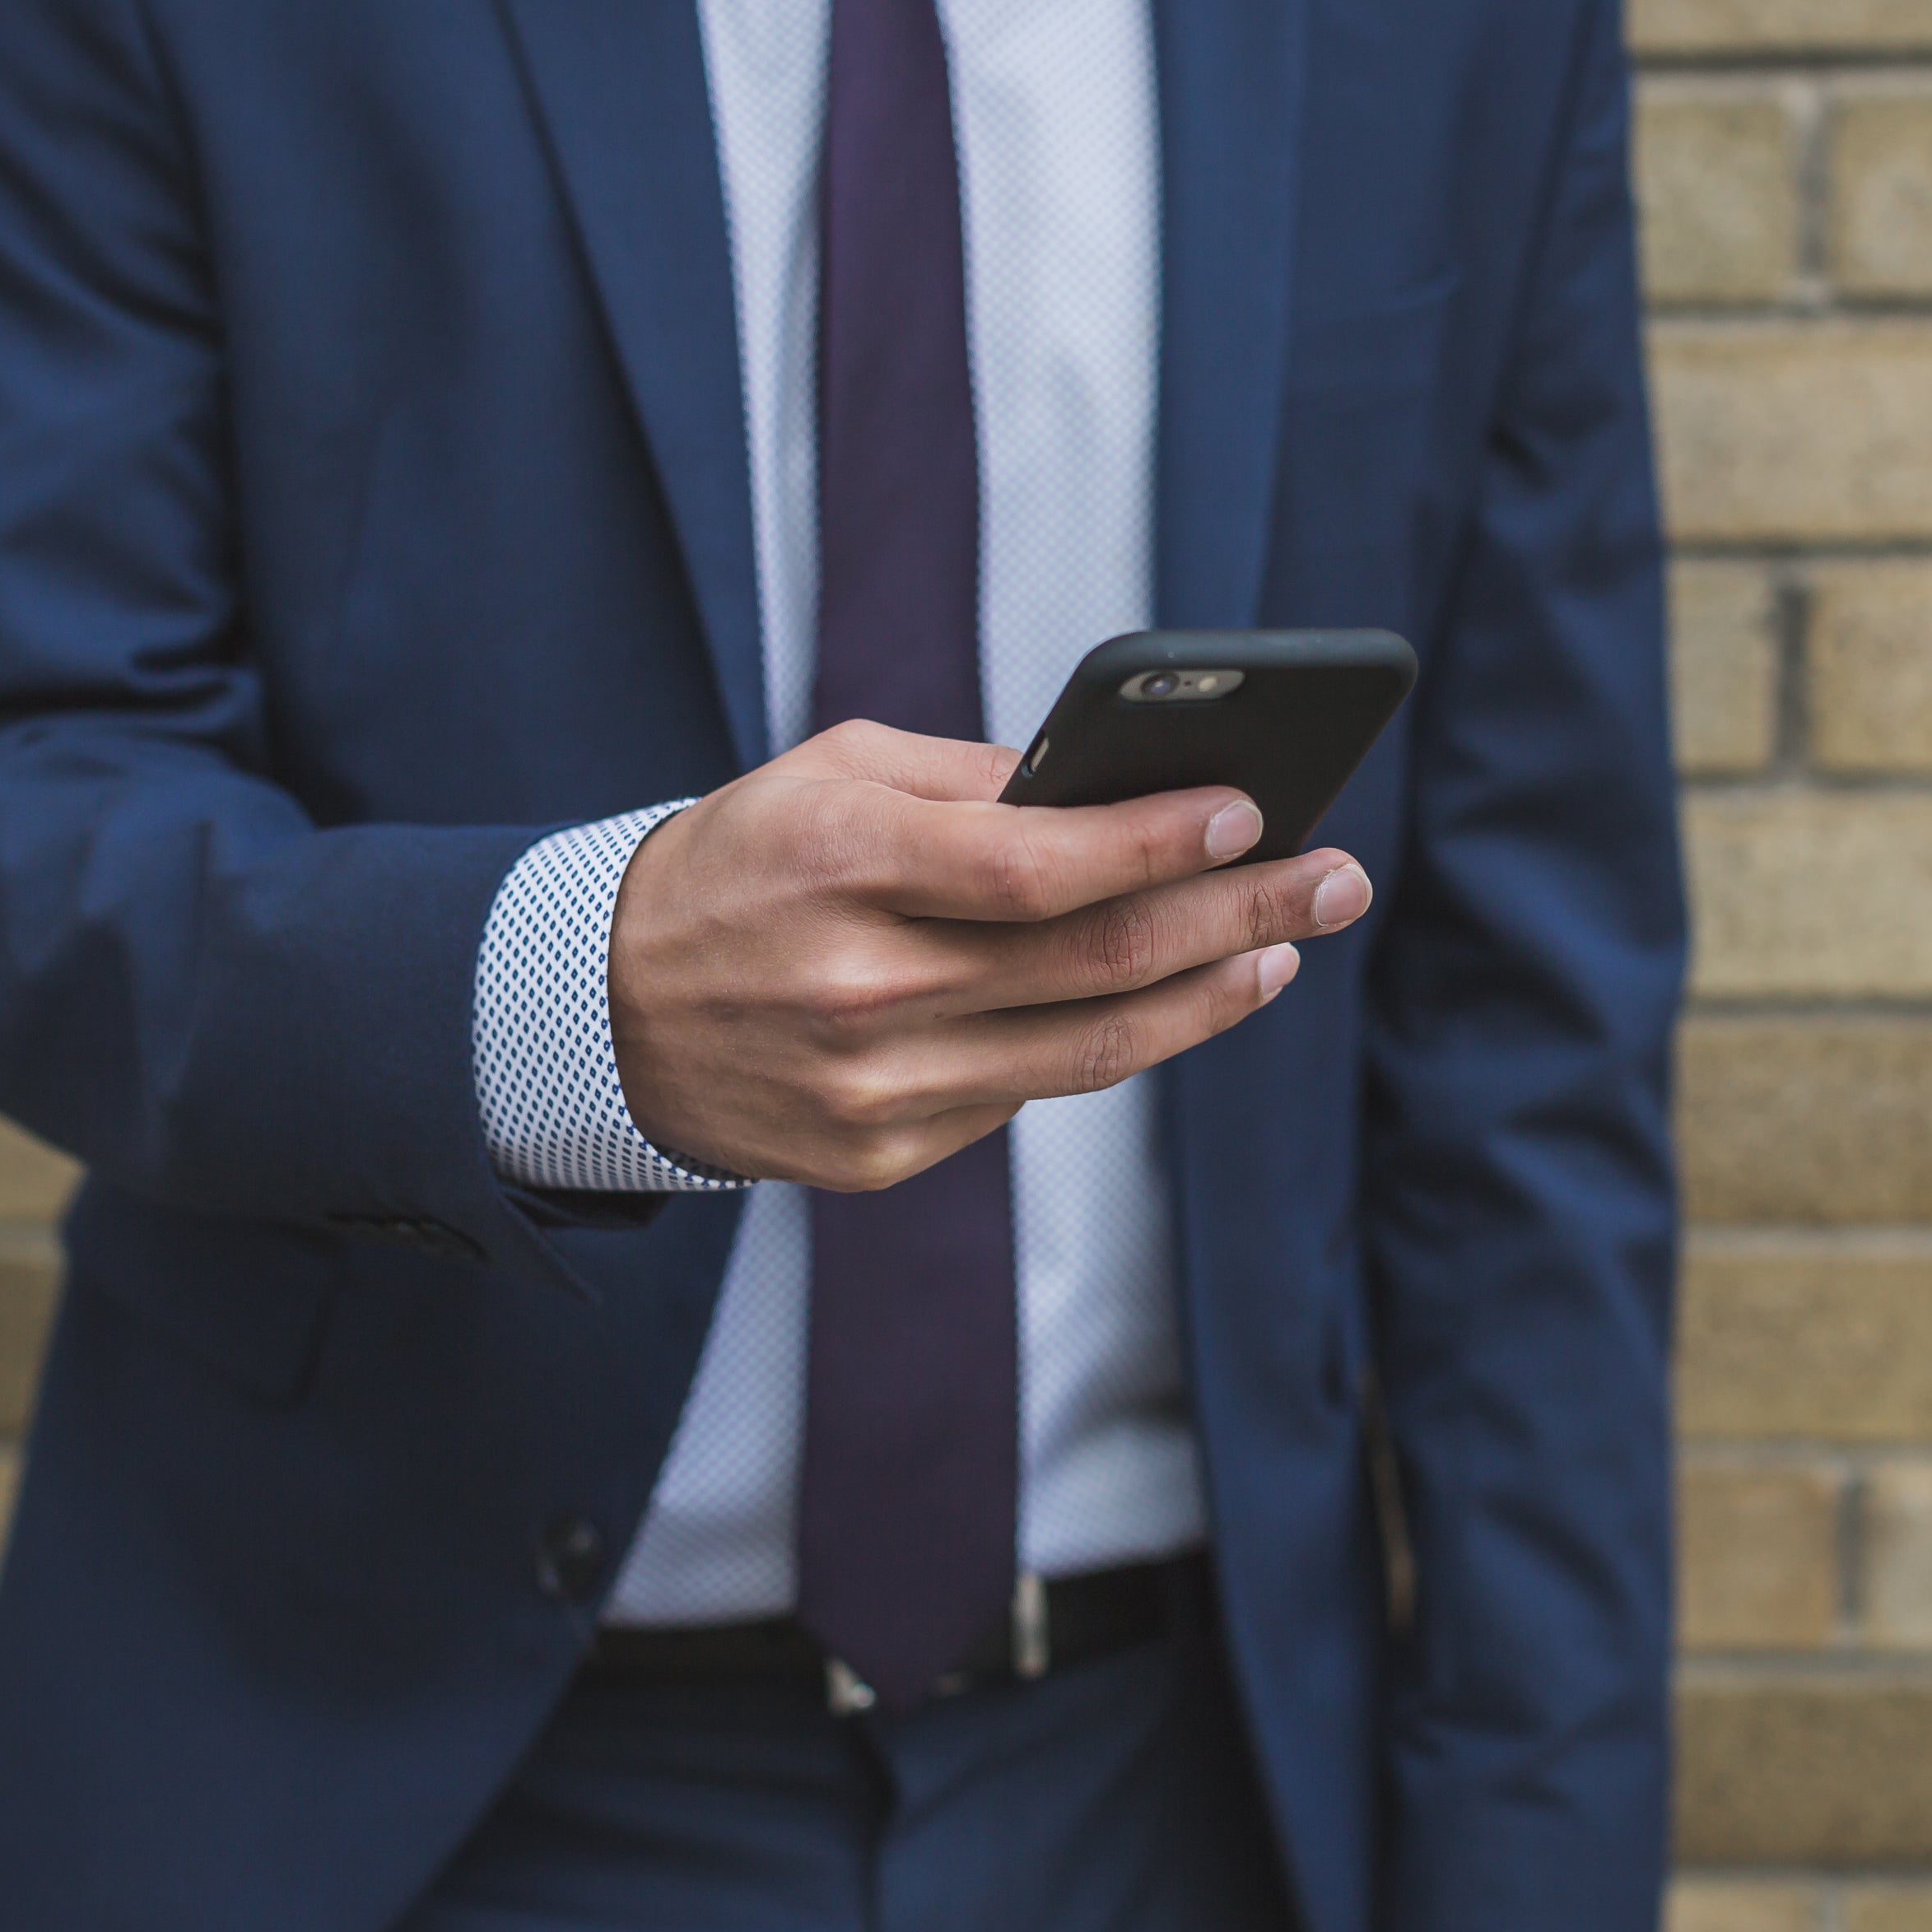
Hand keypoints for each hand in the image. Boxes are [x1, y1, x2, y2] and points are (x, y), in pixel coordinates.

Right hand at [606, 719, 1371, 1191]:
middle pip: (1096, 960)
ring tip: (1284, 948)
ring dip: (1210, 995)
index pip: (1040, 867)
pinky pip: (1027, 1093)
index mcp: (842, 866)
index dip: (1160, 844)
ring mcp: (874, 1088)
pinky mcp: (881, 1156)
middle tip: (1336, 880)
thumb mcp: (828, 776)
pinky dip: (1110, 1041)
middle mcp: (861, 988)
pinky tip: (1169, 1000)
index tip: (1254, 813)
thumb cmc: (737, 866)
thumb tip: (1124, 790)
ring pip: (1089, 1049)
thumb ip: (975, 782)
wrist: (596, 1013)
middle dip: (1238, 916)